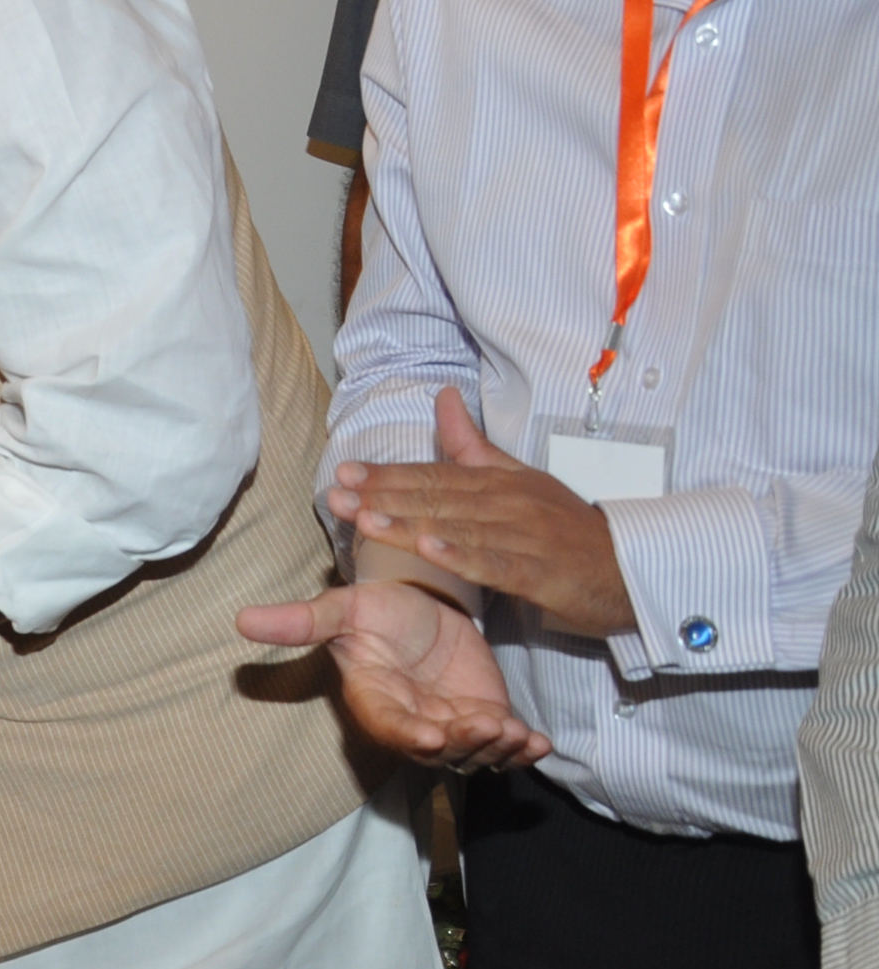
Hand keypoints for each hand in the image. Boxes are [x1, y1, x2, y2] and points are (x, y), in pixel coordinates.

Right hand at [236, 577, 549, 771]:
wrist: (424, 604)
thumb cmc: (378, 609)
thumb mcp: (343, 609)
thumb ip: (301, 622)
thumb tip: (240, 619)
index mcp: (376, 701)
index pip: (391, 727)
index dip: (412, 734)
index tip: (433, 734)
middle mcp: (414, 722)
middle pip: (439, 749)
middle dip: (465, 743)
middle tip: (488, 726)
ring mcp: (451, 725)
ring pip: (474, 753)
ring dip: (495, 749)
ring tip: (515, 732)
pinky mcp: (484, 719)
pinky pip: (503, 748)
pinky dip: (521, 750)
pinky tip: (537, 743)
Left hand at [327, 388, 633, 634]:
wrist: (632, 567)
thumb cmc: (568, 527)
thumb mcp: (520, 478)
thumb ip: (473, 445)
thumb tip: (442, 397)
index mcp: (498, 481)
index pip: (434, 475)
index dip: (388, 474)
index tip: (345, 472)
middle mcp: (507, 502)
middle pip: (437, 498)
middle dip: (383, 496)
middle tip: (335, 494)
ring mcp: (524, 535)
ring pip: (458, 527)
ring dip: (409, 525)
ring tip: (364, 520)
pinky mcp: (542, 571)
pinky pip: (497, 564)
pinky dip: (463, 557)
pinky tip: (429, 552)